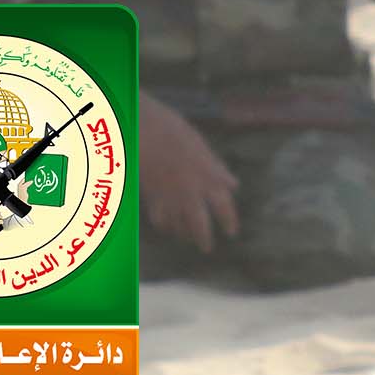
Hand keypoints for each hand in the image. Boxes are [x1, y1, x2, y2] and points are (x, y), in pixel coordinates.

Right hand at [135, 93, 237, 253]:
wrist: (141, 126)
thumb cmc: (172, 129)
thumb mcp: (200, 147)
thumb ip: (217, 169)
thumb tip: (233, 185)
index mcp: (209, 179)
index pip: (225, 208)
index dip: (229, 222)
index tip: (231, 233)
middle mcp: (192, 193)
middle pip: (200, 226)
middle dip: (203, 239)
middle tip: (206, 248)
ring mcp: (170, 197)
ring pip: (178, 225)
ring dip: (183, 233)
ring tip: (186, 238)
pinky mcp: (151, 196)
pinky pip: (159, 218)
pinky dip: (163, 224)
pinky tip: (165, 227)